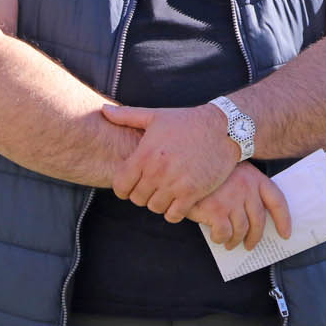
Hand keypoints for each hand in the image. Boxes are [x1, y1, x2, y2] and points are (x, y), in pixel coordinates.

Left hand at [102, 103, 238, 222]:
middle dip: (141, 194)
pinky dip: (172, 211)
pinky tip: (177, 200)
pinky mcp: (193, 193)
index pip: (120, 186)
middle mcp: (158, 171)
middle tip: (150, 187)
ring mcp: (175, 184)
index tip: (132, 183)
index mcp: (145, 154)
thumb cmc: (187, 121)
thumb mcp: (156, 116)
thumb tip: (102, 110)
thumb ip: (127, 116)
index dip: (123, 187)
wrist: (224, 128)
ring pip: (154, 208)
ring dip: (157, 203)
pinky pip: (173, 215)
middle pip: (137, 199)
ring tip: (164, 192)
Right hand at [187, 163, 293, 249]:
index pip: (277, 201)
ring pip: (241, 230)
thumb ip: (247, 190)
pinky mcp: (215, 210)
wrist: (187, 165)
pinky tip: (217, 237)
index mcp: (255, 178)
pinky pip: (223, 233)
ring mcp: (231, 199)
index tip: (285, 234)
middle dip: (255, 237)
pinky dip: (221, 238)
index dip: (283, 219)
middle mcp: (246, 189)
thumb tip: (254, 219)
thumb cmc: (211, 172)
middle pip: (258, 221)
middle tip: (250, 245)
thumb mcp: (235, 173)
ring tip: (230, 243)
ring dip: (236, 241)